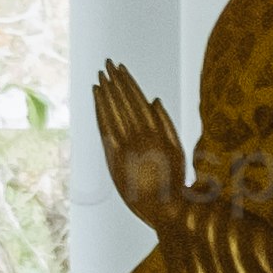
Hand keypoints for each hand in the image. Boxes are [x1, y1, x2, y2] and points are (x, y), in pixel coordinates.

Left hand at [95, 58, 184, 225]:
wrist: (164, 209)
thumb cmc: (173, 180)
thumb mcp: (177, 150)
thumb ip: (166, 123)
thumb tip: (154, 99)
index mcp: (157, 131)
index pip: (137, 100)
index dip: (127, 83)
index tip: (120, 68)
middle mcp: (140, 135)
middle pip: (124, 101)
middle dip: (114, 81)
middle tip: (107, 64)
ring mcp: (126, 145)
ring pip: (113, 110)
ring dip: (106, 91)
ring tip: (100, 75)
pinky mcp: (114, 156)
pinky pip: (104, 125)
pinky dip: (99, 108)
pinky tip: (96, 95)